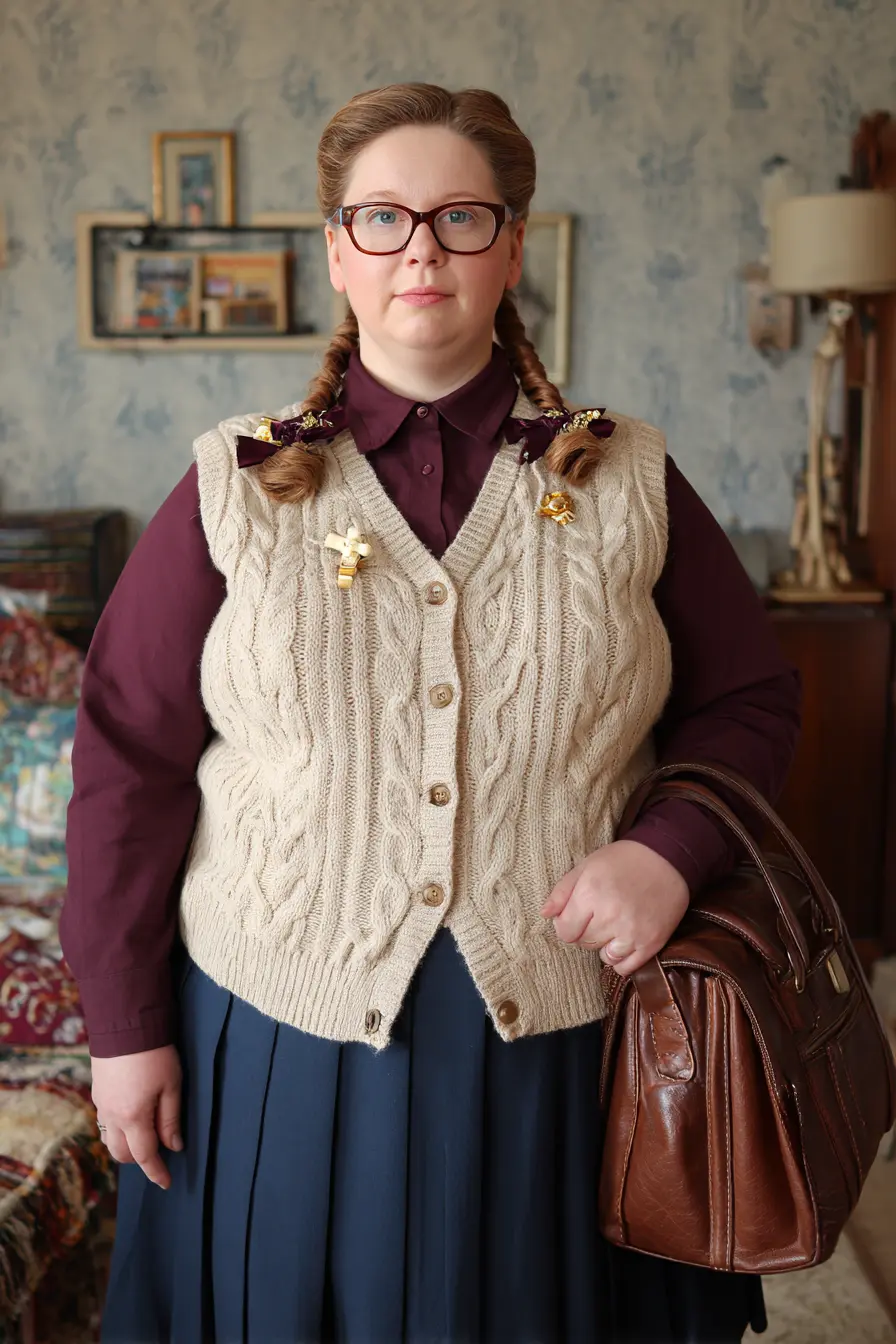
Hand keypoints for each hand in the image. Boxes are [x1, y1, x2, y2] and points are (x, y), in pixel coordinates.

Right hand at [91, 1045, 182, 1189]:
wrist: (124, 1023)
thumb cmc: (155, 1054)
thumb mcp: (172, 1086)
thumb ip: (170, 1119)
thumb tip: (173, 1147)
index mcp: (133, 1118)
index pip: (145, 1156)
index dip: (156, 1172)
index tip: (167, 1183)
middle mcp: (112, 1116)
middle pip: (121, 1153)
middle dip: (140, 1160)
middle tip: (159, 1154)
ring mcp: (101, 1104)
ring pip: (110, 1139)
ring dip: (126, 1144)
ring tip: (146, 1136)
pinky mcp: (97, 1091)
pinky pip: (105, 1121)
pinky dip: (118, 1128)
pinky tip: (132, 1116)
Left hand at [541, 840, 689, 977]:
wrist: (668, 857)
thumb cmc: (623, 860)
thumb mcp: (586, 866)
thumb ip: (562, 892)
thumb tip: (544, 915)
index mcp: (590, 894)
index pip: (564, 931)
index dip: (567, 923)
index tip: (578, 914)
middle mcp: (610, 916)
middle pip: (583, 943)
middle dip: (586, 931)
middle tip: (600, 913)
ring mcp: (632, 932)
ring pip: (604, 957)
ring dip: (604, 945)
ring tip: (614, 925)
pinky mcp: (652, 943)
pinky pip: (625, 967)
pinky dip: (621, 958)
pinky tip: (625, 939)